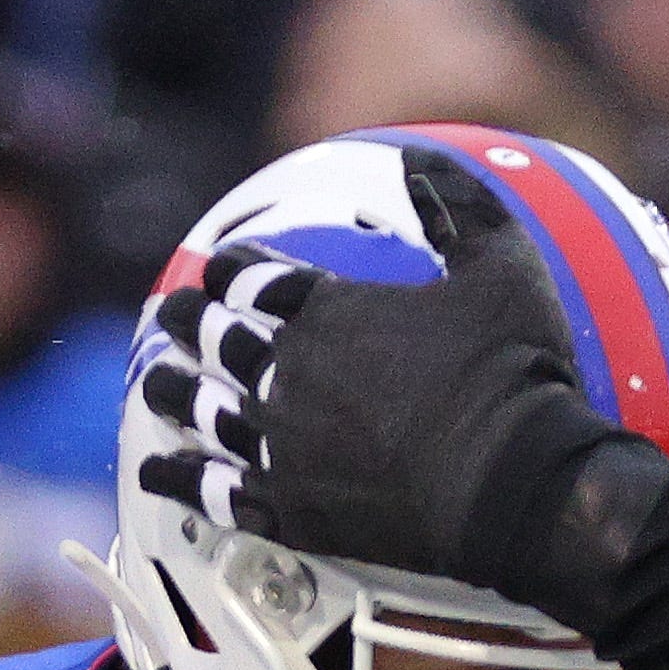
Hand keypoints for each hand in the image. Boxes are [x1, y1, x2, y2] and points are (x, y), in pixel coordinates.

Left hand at [152, 229, 661, 629]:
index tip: (218, 269)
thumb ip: (456, 205)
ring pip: (205, 410)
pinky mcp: (294, 513)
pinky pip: (218, 494)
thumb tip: (421, 156)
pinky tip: (153, 472)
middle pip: (218, 339)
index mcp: (331, 312)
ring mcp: (286, 447)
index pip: (256, 279)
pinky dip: (179, 479)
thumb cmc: (514, 375)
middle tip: (171, 315)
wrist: (515, 488)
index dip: (232, 271)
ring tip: (155, 383)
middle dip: (189, 321)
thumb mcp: (501, 266)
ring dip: (173, 392)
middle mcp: (291, 375)